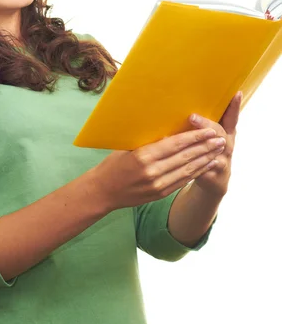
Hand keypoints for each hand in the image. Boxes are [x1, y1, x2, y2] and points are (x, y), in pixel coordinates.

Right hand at [91, 124, 233, 212]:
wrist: (103, 192)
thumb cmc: (112, 164)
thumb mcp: (127, 147)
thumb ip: (149, 142)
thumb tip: (172, 132)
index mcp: (143, 156)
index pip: (175, 144)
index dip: (195, 137)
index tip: (209, 130)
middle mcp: (152, 172)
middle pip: (185, 157)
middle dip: (205, 147)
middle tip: (220, 138)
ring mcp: (157, 185)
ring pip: (188, 169)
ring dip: (206, 159)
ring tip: (218, 150)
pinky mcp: (160, 194)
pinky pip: (183, 181)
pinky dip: (197, 171)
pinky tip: (207, 164)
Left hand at [188, 91, 242, 196]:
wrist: (215, 179)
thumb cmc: (208, 150)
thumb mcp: (209, 135)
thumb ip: (201, 123)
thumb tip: (180, 105)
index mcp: (226, 131)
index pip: (231, 117)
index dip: (234, 106)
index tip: (236, 93)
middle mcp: (227, 143)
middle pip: (219, 131)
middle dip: (206, 124)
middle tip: (192, 117)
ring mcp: (223, 158)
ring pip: (214, 149)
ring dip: (201, 143)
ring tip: (190, 137)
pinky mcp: (215, 172)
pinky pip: (206, 166)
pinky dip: (197, 162)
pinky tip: (187, 160)